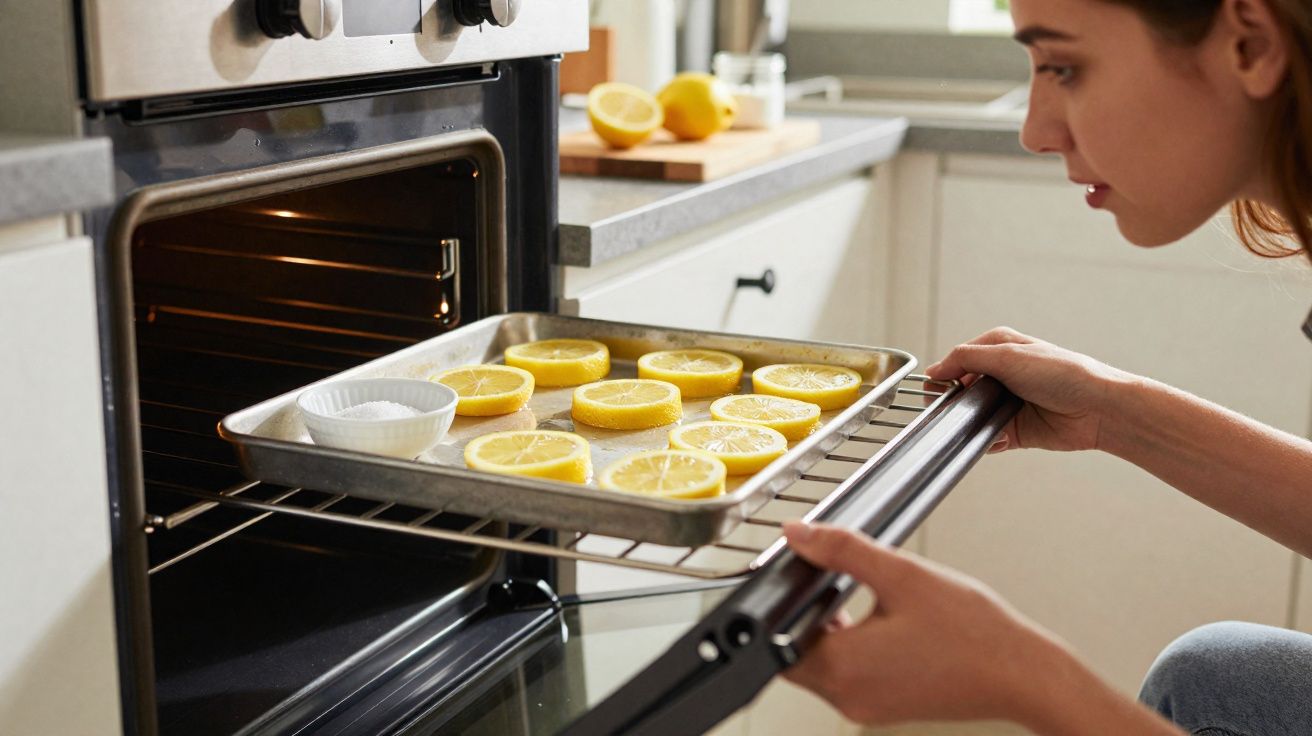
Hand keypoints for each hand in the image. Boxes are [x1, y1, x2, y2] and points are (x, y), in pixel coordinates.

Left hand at [782, 522, 1071, 726]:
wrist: (1023, 674)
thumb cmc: (973, 633)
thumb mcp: (902, 574)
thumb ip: (843, 550)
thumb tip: (799, 534)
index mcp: (843, 667)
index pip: (778, 640)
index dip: (784, 606)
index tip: (802, 579)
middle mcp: (848, 697)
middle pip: (798, 654)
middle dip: (809, 617)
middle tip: (838, 585)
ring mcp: (868, 708)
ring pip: (825, 667)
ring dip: (833, 634)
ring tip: (870, 602)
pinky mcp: (886, 709)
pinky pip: (851, 678)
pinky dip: (856, 651)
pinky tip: (887, 626)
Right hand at [925, 327, 1133, 452]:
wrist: (1098, 408)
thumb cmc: (1063, 374)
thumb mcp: (1009, 356)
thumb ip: (967, 359)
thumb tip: (935, 369)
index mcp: (999, 349)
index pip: (958, 360)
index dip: (944, 375)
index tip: (935, 390)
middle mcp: (1002, 374)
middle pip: (961, 389)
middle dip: (956, 401)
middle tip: (954, 408)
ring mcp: (1006, 403)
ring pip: (971, 415)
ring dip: (971, 421)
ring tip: (980, 422)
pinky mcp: (1013, 429)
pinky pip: (986, 436)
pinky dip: (985, 439)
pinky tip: (996, 436)